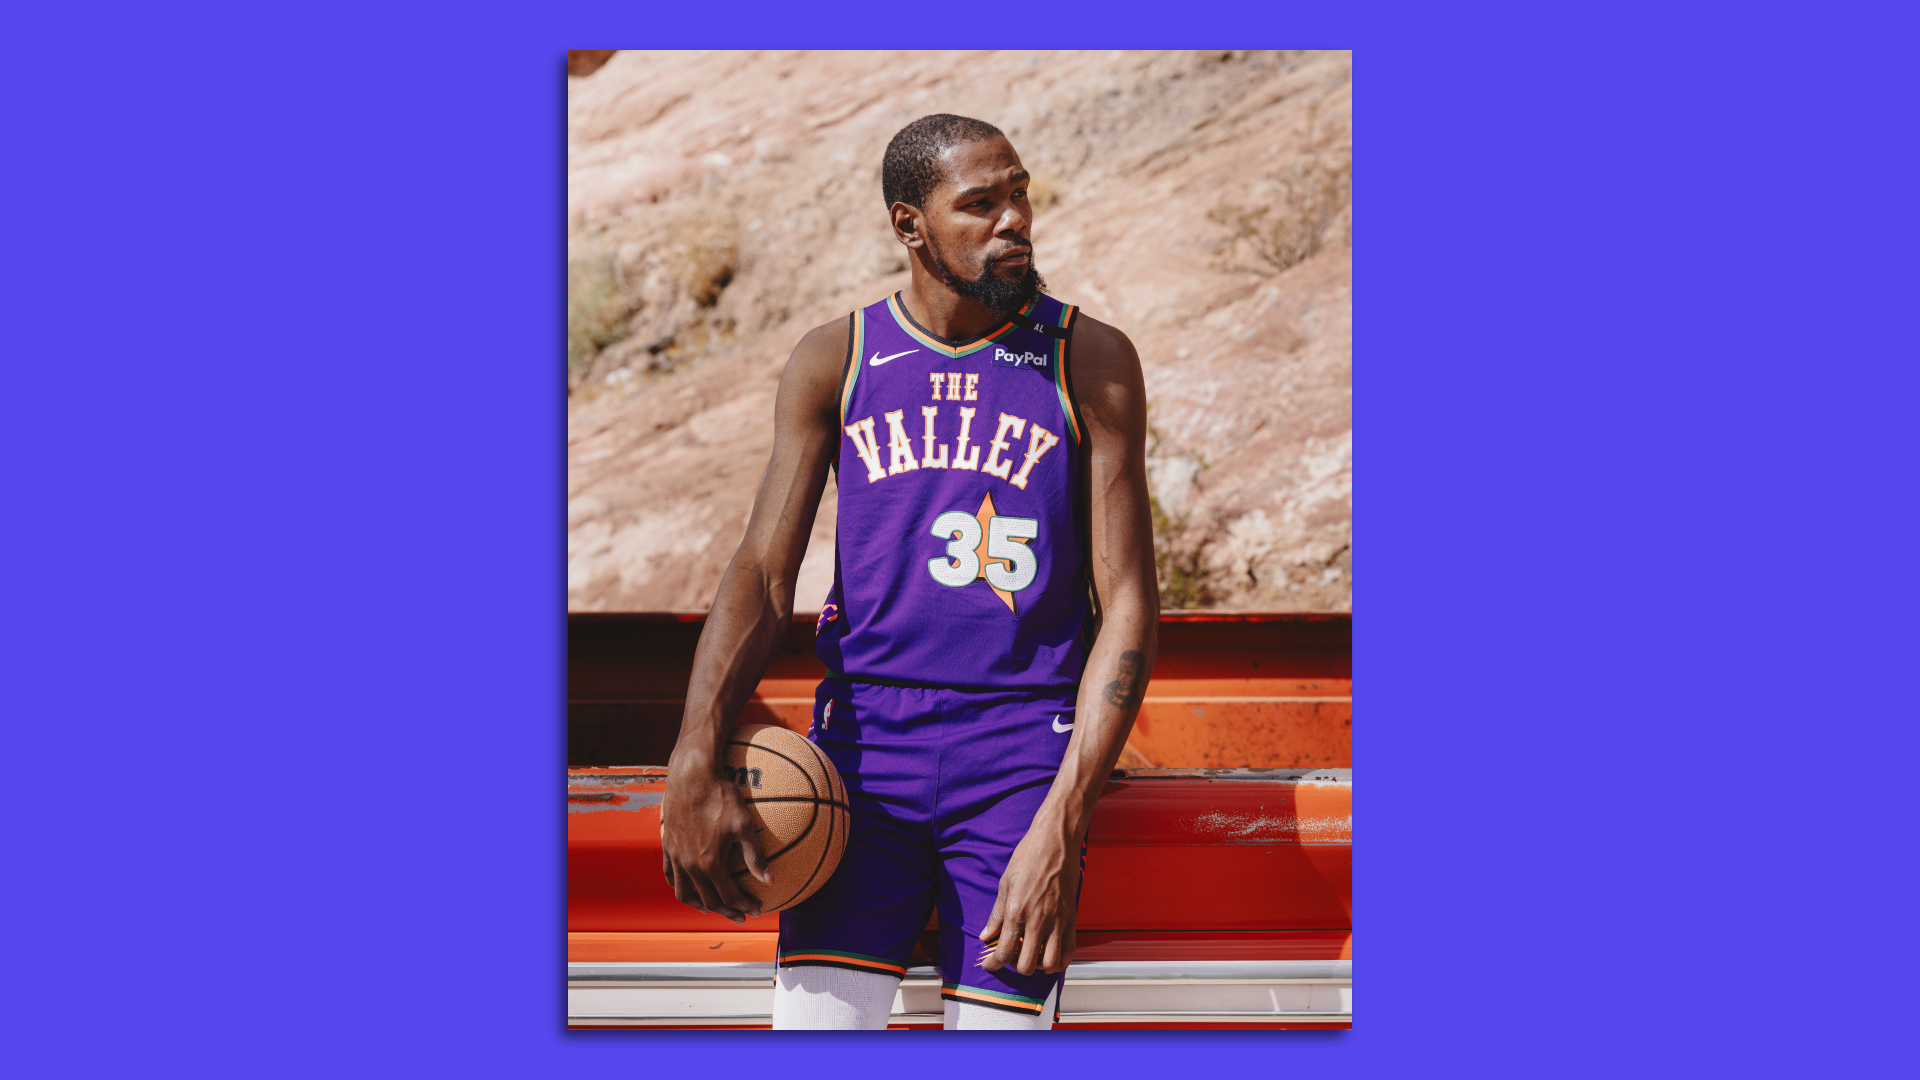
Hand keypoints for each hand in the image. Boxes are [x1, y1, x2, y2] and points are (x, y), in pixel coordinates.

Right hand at [659, 760, 773, 923]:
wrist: (691, 776)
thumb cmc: (721, 796)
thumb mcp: (744, 824)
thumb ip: (756, 856)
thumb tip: (770, 880)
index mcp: (711, 863)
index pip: (729, 896)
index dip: (744, 906)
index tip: (756, 909)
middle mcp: (690, 866)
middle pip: (708, 901)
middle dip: (727, 911)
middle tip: (740, 915)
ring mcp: (676, 858)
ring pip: (685, 894)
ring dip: (701, 905)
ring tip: (713, 908)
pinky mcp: (668, 847)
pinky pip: (670, 876)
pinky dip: (681, 887)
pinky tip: (691, 885)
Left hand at [978, 818, 1080, 976]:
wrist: (1056, 841)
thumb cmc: (1029, 857)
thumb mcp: (1004, 884)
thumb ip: (996, 914)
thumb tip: (986, 935)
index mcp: (1017, 911)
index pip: (1004, 952)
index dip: (993, 964)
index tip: (989, 965)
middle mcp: (1038, 920)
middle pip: (1026, 965)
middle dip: (1014, 967)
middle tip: (1010, 957)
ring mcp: (1058, 921)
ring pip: (1050, 963)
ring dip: (1038, 966)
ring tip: (1030, 956)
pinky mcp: (1072, 918)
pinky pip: (1069, 951)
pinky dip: (1059, 960)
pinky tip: (1049, 955)